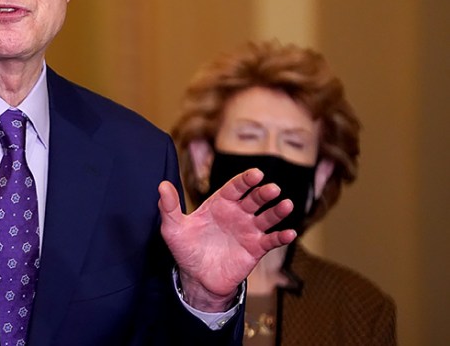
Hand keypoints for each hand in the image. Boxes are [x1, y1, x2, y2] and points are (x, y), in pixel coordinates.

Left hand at [158, 169, 295, 311]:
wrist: (197, 277)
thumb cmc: (186, 249)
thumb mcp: (173, 229)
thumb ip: (169, 207)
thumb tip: (162, 185)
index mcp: (220, 203)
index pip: (235, 187)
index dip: (245, 180)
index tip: (256, 173)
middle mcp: (237, 213)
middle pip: (254, 199)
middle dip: (264, 193)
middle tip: (272, 189)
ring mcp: (248, 230)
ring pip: (267, 217)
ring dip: (278, 211)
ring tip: (286, 205)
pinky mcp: (255, 249)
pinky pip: (271, 241)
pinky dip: (281, 237)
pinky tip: (289, 233)